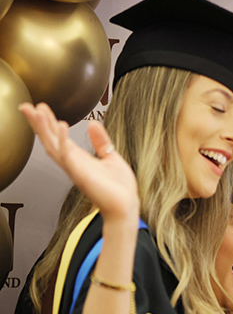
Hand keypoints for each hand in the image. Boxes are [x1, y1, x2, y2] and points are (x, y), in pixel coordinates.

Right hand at [20, 103, 138, 222]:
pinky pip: (68, 156)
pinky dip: (63, 141)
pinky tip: (61, 127)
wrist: (126, 207)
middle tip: (26, 106)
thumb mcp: (111, 157)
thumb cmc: (119, 188)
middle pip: (49, 140)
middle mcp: (73, 163)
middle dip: (38, 123)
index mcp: (79, 158)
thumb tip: (93, 123)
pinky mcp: (81, 175)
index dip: (49, 122)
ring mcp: (75, 169)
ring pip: (53, 146)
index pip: (59, 137)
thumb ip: (101, 141)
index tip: (40, 108)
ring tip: (37, 112)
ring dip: (45, 129)